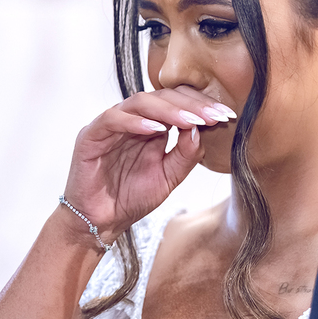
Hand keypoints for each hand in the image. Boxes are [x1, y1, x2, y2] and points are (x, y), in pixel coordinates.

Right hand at [61, 87, 234, 240]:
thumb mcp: (169, 176)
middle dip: (191, 105)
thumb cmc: (132, 197)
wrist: (103, 221)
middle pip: (162, 97)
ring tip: (191, 120)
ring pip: (139, 102)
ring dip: (168, 110)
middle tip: (214, 115)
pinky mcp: (91, 135)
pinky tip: (156, 129)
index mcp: (151, 126)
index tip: (226, 115)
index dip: (201, 106)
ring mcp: (110, 125)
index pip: (178, 103)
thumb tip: (201, 128)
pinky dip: (135, 122)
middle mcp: (132, 119)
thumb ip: (186, 153)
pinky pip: (112, 119)